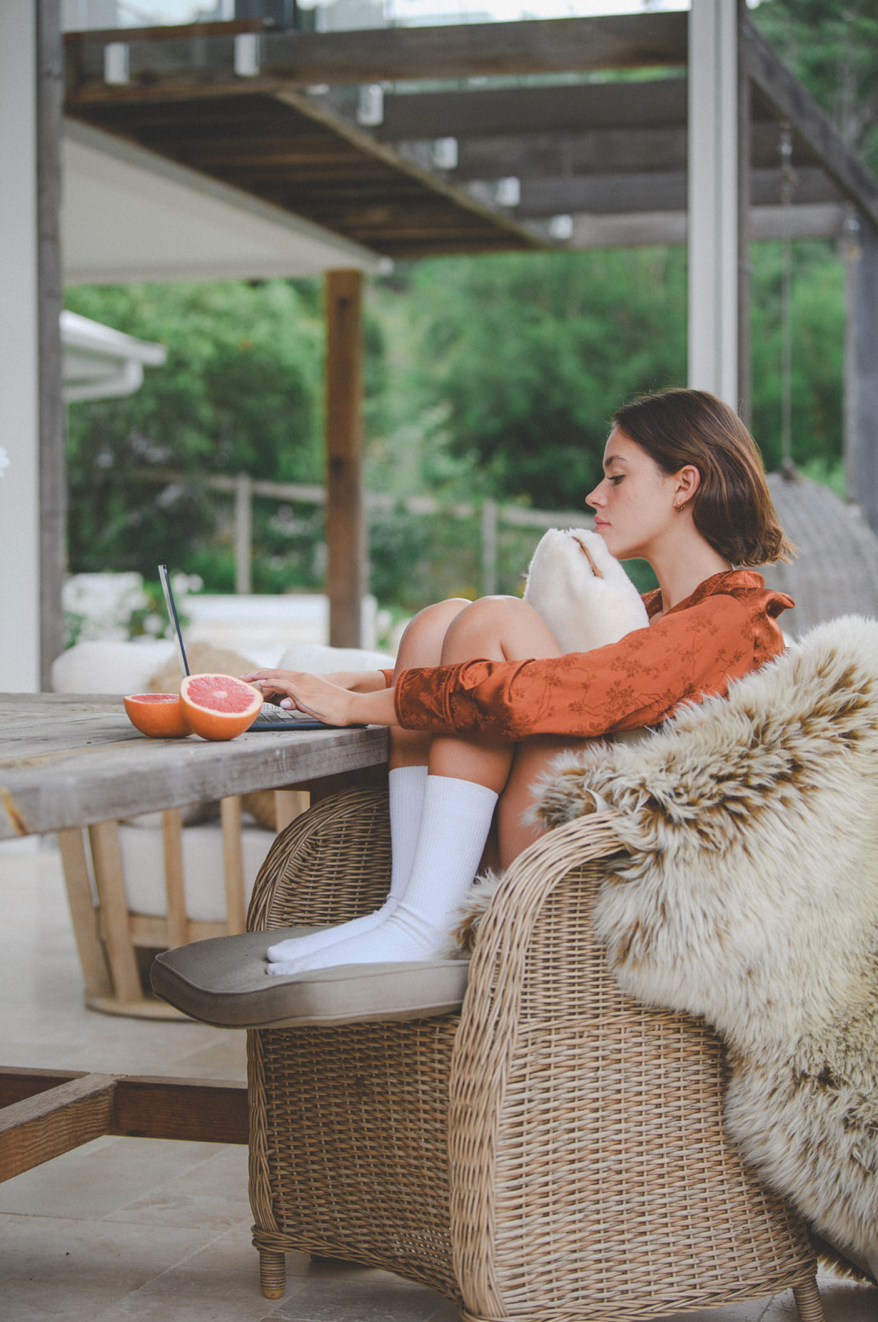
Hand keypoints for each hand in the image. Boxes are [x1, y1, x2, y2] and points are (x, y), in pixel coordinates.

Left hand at [242, 669, 357, 725]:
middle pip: (273, 673)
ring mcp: (302, 684)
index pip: (279, 675)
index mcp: (303, 680)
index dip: (263, 676)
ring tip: (245, 679)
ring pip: (276, 677)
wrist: (351, 705)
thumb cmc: (335, 707)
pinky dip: (271, 683)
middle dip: (256, 674)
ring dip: (259, 677)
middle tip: (241, 678)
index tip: (250, 679)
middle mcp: (301, 678)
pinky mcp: (304, 692)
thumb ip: (297, 702)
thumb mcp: (312, 703)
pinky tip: (260, 685)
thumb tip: (284, 704)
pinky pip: (284, 685)